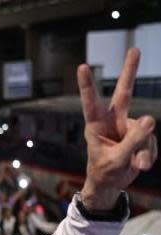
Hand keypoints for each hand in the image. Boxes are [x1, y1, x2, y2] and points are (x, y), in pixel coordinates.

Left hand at [78, 48, 157, 209]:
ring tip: (136, 164)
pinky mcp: (141, 136)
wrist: (110, 185)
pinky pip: (151, 141)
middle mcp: (112, 122)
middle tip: (134, 49)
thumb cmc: (104, 172)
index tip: (82, 67)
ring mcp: (128, 127)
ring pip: (145, 130)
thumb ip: (133, 141)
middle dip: (130, 72)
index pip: (91, 103)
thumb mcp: (116, 160)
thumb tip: (151, 118)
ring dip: (143, 150)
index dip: (87, 86)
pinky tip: (141, 164)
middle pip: (124, 93)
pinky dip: (148, 155)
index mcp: (96, 127)